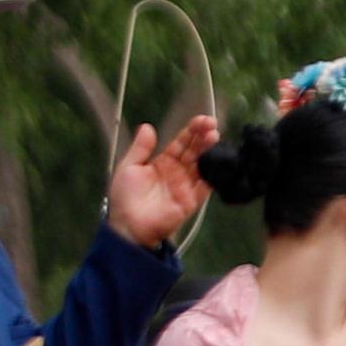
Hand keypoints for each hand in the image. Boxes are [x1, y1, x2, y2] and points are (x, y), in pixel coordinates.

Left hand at [105, 114, 219, 247]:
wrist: (129, 226)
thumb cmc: (126, 197)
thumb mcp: (128, 168)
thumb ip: (140, 148)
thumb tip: (148, 127)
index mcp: (162, 162)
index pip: (181, 143)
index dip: (191, 131)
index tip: (202, 120)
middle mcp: (177, 172)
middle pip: (194, 151)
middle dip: (204, 137)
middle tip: (213, 125)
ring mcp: (186, 186)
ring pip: (202, 165)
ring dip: (209, 151)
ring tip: (215, 137)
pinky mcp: (192, 201)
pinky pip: (206, 186)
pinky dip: (213, 175)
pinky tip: (219, 161)